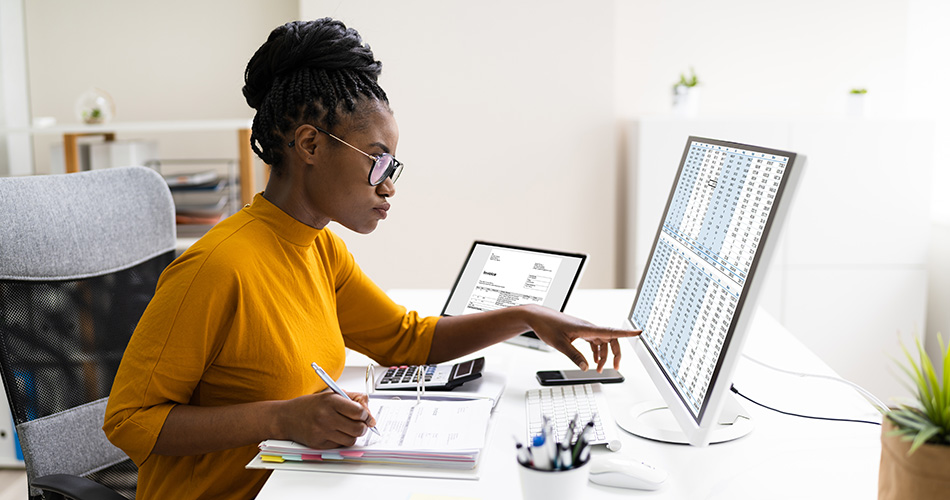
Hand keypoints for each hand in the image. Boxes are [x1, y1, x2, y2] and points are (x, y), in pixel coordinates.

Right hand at [276, 390, 375, 448]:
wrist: (287, 417)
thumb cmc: (311, 405)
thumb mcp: (331, 394)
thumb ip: (353, 399)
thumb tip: (369, 413)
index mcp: (331, 401)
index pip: (358, 411)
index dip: (366, 415)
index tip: (366, 416)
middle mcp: (326, 417)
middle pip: (358, 428)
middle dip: (363, 427)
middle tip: (361, 424)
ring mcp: (322, 431)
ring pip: (351, 439)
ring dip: (353, 435)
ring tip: (347, 428)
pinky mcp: (319, 444)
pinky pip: (340, 446)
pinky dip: (342, 440)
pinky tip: (335, 433)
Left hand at [522, 305, 640, 371]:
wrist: (537, 317)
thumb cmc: (547, 326)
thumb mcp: (559, 344)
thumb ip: (574, 356)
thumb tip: (586, 367)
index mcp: (586, 328)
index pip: (611, 331)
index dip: (626, 333)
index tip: (639, 332)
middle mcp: (588, 327)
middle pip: (610, 338)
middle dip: (615, 353)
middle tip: (616, 367)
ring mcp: (585, 329)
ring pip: (602, 341)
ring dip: (603, 355)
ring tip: (599, 368)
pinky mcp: (580, 331)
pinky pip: (594, 341)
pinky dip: (596, 351)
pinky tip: (592, 360)